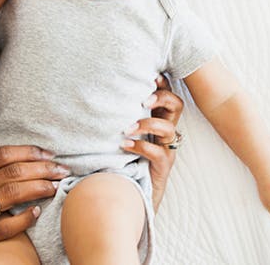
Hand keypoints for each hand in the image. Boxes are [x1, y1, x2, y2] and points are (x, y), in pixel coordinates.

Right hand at [0, 146, 67, 263]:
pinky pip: (4, 226)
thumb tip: (4, 166)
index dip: (28, 152)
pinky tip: (37, 213)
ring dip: (39, 188)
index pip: (1, 155)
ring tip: (55, 187)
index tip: (47, 154)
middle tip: (62, 169)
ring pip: (11, 193)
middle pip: (12, 171)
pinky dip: (23, 218)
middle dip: (42, 168)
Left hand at [121, 74, 183, 210]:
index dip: (162, 83)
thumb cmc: (120, 160)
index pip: (167, 94)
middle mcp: (165, 132)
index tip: (150, 75)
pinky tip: (125, 146)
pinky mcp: (163, 168)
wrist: (128, 195)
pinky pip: (160, 153)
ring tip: (128, 128)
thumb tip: (92, 93)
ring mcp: (166, 149)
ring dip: (148, 124)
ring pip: (169, 129)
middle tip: (143, 100)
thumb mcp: (119, 132)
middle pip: (177, 105)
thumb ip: (116, 115)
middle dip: (162, 97)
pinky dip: (142, 146)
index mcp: (156, 119)